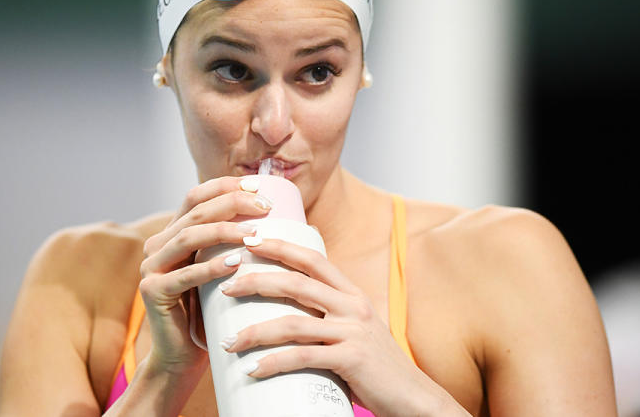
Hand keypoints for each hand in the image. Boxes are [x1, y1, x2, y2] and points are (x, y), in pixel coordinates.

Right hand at [136, 176, 271, 379]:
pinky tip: (234, 264)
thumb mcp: (222, 270)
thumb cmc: (212, 311)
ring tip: (254, 234)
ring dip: (224, 231)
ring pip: (189, 237)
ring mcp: (150, 268)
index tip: (258, 186)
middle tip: (265, 206)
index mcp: (172, 234)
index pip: (197, 197)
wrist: (184, 356)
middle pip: (196, 211)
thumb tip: (283, 217)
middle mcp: (157, 245)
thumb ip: (234, 245)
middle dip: (232, 203)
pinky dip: (210, 268)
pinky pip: (184, 275)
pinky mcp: (152, 292)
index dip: (225, 186)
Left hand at [217, 238, 468, 416]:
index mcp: (352, 294)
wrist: (413, 399)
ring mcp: (353, 332)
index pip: (312, 259)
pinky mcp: (352, 360)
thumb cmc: (377, 368)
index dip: (280, 247)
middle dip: (256, 281)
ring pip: (293, 323)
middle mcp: (353, 306)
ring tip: (229, 342)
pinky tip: (254, 369)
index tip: (250, 240)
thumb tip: (286, 313)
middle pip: (296, 283)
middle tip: (225, 286)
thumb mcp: (355, 331)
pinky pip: (303, 358)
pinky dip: (274, 363)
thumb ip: (328, 318)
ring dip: (255, 331)